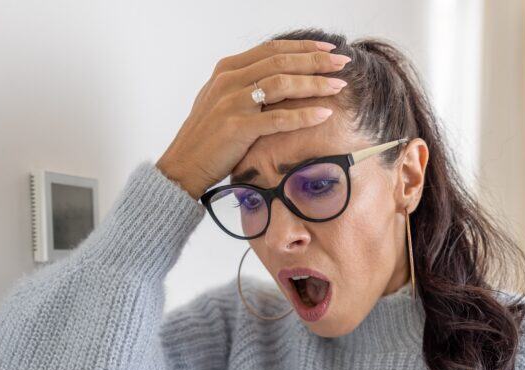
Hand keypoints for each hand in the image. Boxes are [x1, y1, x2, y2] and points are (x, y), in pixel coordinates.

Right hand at [156, 39, 351, 199]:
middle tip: (343, 63)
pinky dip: (304, 115)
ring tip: (339, 86)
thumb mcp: (220, 102)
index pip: (272, 49)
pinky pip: (278, 118)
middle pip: (281, 62)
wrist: (181, 167)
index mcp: (226, 70)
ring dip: (315, 83)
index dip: (302, 47)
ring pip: (283, 84)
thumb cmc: (204, 139)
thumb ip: (243, 87)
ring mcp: (232, 102)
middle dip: (316, 61)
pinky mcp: (237, 127)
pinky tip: (324, 114)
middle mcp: (229, 80)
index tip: (327, 50)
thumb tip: (273, 80)